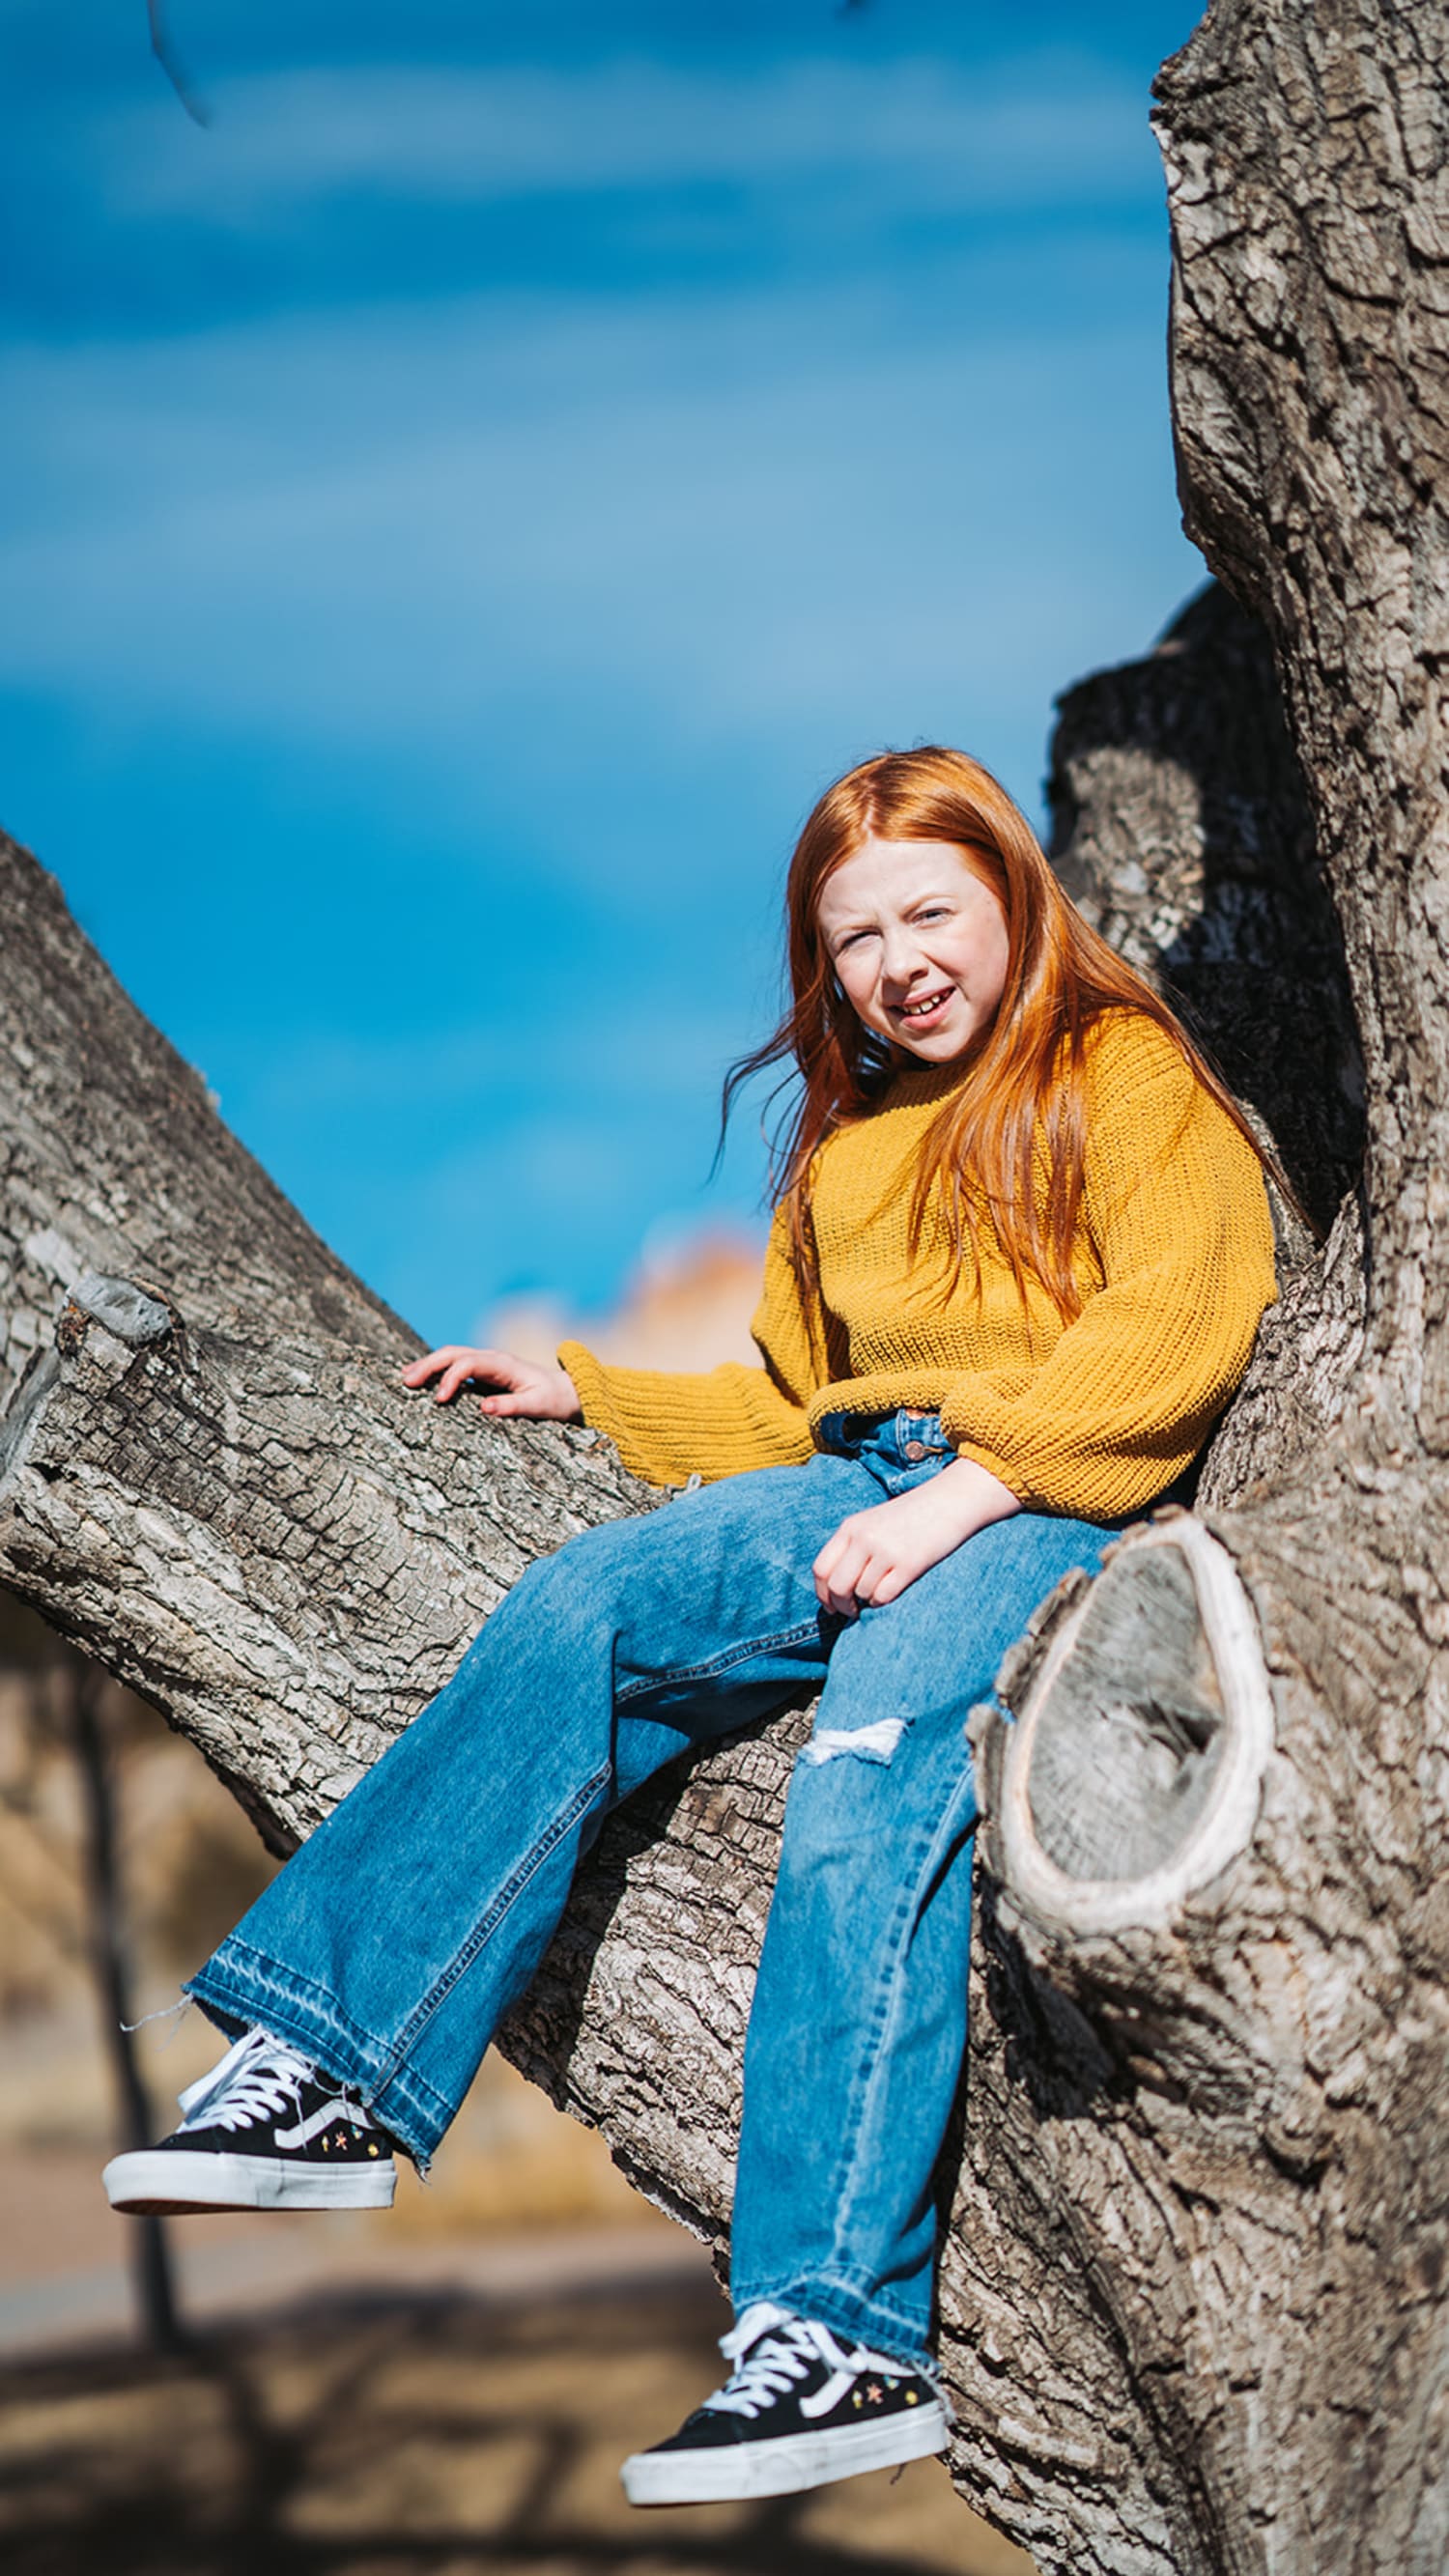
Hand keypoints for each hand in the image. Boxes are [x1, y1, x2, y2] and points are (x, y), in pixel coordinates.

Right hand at [401, 1345, 581, 1421]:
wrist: (565, 1391)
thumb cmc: (553, 1400)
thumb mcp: (538, 1406)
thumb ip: (512, 1406)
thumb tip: (483, 1407)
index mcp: (503, 1364)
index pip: (468, 1363)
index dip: (451, 1379)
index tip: (439, 1401)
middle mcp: (491, 1359)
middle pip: (453, 1353)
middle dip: (428, 1365)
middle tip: (406, 1382)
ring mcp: (485, 1363)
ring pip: (450, 1356)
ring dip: (427, 1365)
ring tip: (404, 1378)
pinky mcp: (482, 1372)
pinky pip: (454, 1366)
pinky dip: (435, 1370)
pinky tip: (418, 1377)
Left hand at [813, 1455, 1020, 1613]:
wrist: (950, 1501)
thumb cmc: (911, 1516)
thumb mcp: (873, 1523)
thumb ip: (852, 1547)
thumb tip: (834, 1588)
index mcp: (851, 1527)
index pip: (820, 1569)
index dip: (822, 1594)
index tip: (832, 1606)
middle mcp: (864, 1538)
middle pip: (837, 1587)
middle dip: (841, 1606)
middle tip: (852, 1612)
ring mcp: (885, 1551)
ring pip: (862, 1594)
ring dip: (868, 1600)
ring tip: (881, 1589)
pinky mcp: (908, 1565)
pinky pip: (883, 1596)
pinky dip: (883, 1601)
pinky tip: (892, 1590)